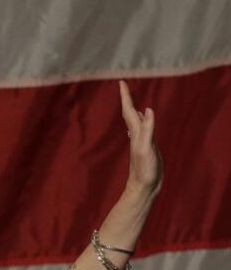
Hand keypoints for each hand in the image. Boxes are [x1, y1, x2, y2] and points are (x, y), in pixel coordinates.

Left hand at [119, 80, 162, 197]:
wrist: (143, 187)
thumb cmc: (144, 170)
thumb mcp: (146, 149)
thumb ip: (147, 130)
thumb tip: (148, 110)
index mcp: (135, 134)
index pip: (129, 111)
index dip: (125, 97)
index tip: (120, 82)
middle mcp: (136, 135)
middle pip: (130, 114)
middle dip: (127, 99)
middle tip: (124, 86)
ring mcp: (140, 141)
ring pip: (136, 121)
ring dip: (134, 109)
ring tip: (131, 99)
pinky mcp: (146, 147)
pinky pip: (143, 129)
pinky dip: (143, 121)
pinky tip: (143, 120)